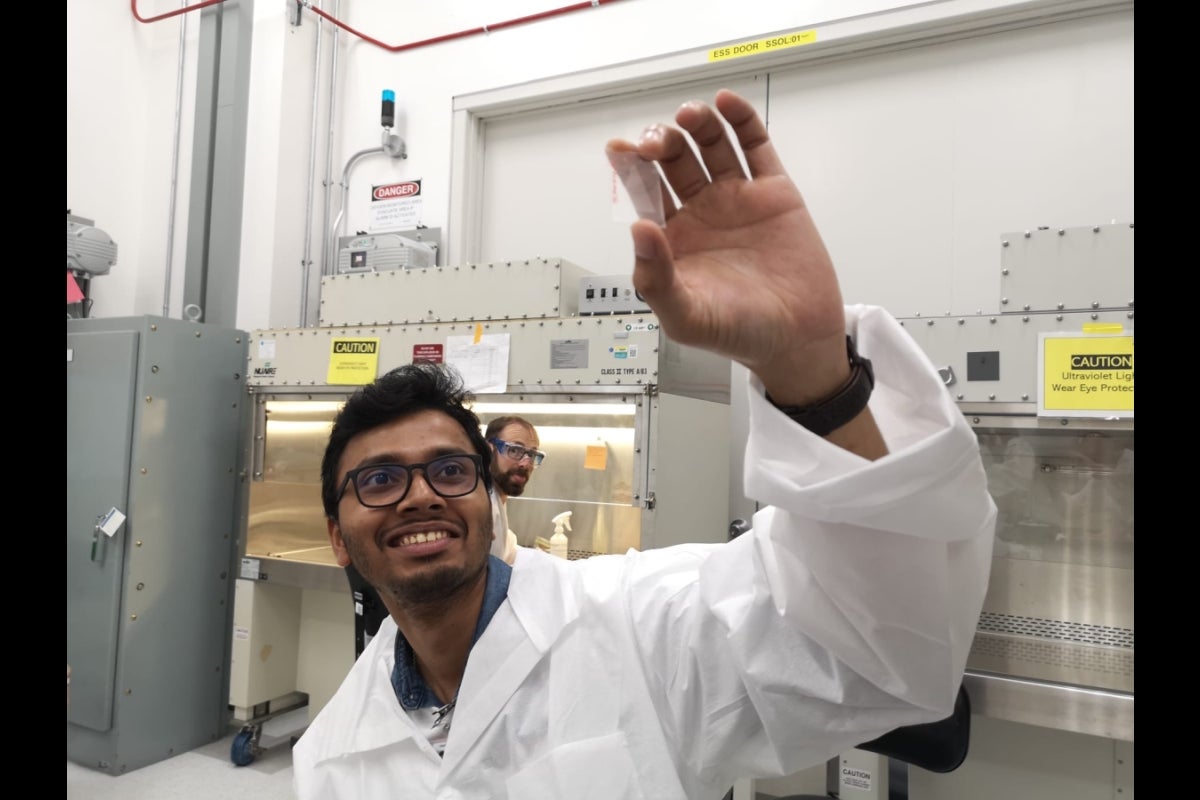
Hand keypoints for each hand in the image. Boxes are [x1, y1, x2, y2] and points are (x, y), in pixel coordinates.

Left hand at [608, 90, 848, 404]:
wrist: (796, 340)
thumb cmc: (738, 334)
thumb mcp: (685, 317)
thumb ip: (656, 279)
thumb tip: (639, 229)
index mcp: (672, 238)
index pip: (644, 191)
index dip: (631, 167)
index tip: (620, 149)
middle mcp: (701, 212)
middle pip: (674, 160)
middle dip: (661, 142)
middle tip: (658, 141)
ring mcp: (737, 198)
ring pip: (711, 145)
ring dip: (697, 124)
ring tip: (690, 116)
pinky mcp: (774, 192)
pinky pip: (755, 146)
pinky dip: (742, 120)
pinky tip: (727, 103)